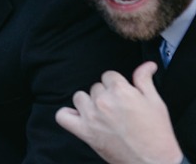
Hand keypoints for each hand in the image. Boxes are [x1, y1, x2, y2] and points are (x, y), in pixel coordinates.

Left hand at [55, 63, 183, 163]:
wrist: (154, 162)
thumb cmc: (157, 134)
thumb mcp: (156, 103)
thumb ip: (145, 80)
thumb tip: (147, 65)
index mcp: (121, 91)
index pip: (109, 75)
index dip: (117, 85)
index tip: (122, 96)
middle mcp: (103, 101)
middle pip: (96, 87)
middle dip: (106, 95)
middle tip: (118, 110)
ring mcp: (91, 116)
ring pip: (79, 97)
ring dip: (89, 104)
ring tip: (102, 114)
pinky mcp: (84, 132)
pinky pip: (62, 116)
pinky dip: (68, 115)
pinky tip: (79, 117)